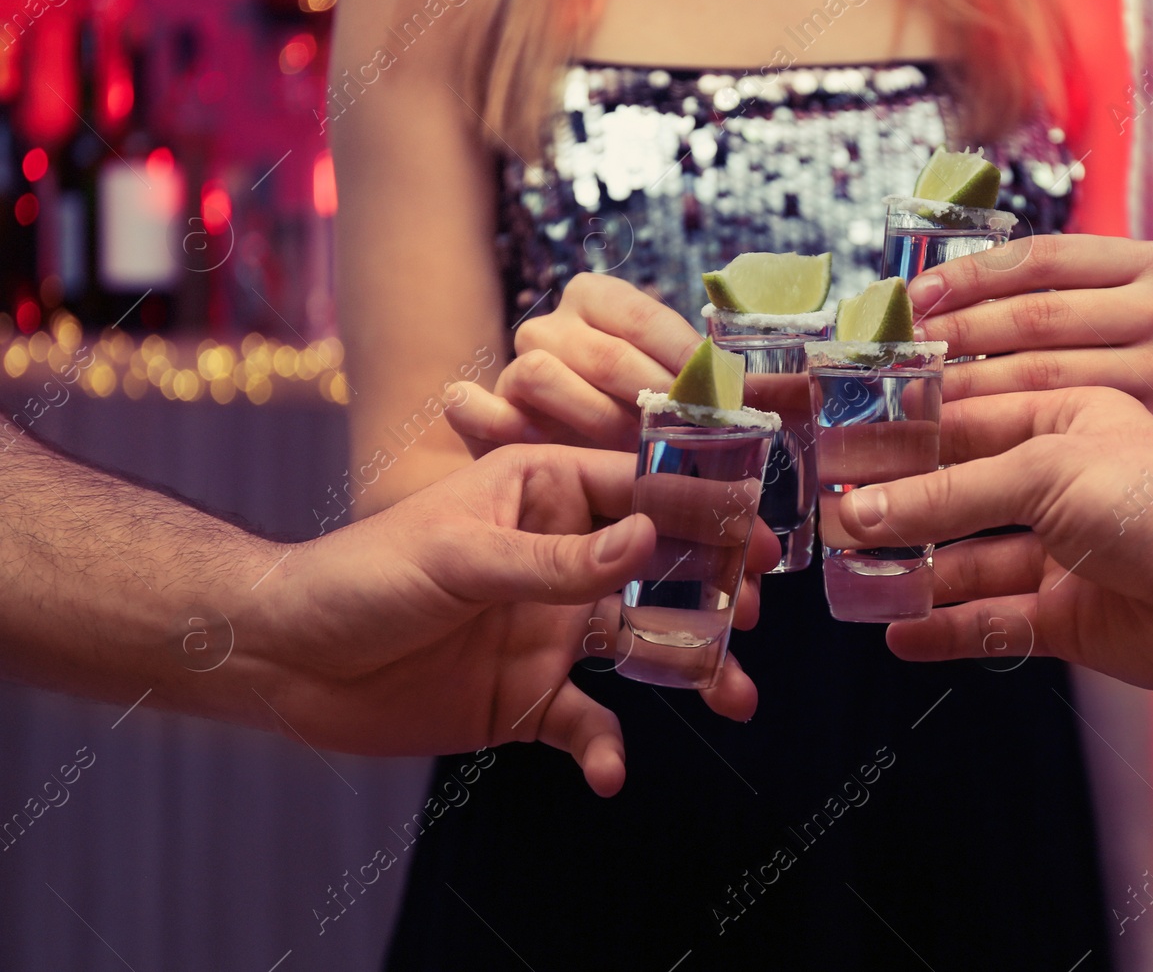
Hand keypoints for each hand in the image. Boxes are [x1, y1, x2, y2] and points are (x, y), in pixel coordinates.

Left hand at [251, 444, 776, 795]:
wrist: (286, 661)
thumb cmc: (361, 576)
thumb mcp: (459, 556)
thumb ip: (557, 559)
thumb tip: (650, 541)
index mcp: (542, 497)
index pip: (637, 490)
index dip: (699, 509)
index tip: (755, 532)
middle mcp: (559, 561)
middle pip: (657, 572)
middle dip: (713, 591)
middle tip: (757, 613)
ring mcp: (547, 630)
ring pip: (641, 648)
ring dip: (690, 671)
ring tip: (736, 699)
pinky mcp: (527, 699)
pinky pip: (584, 723)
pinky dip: (602, 747)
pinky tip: (607, 772)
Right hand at [445, 273, 700, 453]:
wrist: (564, 463)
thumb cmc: (633, 420)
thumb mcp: (673, 388)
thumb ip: (713, 381)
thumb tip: (772, 390)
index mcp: (597, 299)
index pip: (643, 316)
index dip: (683, 356)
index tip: (721, 393)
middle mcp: (551, 326)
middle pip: (603, 352)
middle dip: (651, 398)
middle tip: (687, 435)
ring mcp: (512, 365)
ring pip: (542, 373)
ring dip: (593, 417)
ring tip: (629, 452)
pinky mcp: (480, 411)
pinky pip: (471, 405)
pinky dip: (493, 419)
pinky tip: (526, 439)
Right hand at [834, 387, 1152, 696]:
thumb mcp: (1043, 470)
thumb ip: (947, 493)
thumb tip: (861, 511)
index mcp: (1061, 420)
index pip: (961, 417)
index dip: (899, 431)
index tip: (836, 440)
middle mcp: (1060, 484)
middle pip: (958, 492)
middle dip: (895, 502)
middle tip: (827, 512)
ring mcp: (1064, 554)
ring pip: (968, 561)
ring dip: (912, 568)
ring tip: (848, 575)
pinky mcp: (1069, 618)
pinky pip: (993, 624)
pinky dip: (947, 629)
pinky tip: (898, 631)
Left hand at [910, 236, 1152, 465]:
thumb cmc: (1149, 351)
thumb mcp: (1123, 299)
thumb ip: (1052, 289)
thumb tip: (932, 294)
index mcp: (1146, 264)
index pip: (1037, 259)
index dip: (966, 276)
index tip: (914, 298)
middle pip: (1031, 321)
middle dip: (953, 338)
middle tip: (897, 356)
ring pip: (1039, 380)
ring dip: (965, 392)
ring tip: (911, 400)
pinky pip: (1059, 432)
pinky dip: (1000, 437)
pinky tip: (959, 442)